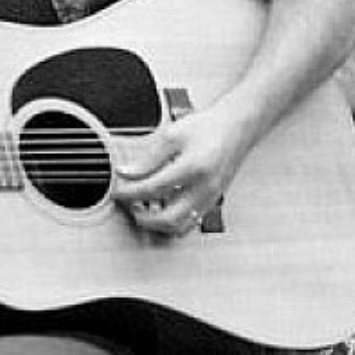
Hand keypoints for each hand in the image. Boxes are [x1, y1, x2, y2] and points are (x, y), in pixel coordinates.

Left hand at [110, 106, 248, 237]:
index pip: (152, 189)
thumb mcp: (172, 135)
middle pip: (168, 218)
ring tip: (143, 210)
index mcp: (193, 167)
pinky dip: (172, 222)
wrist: (237, 127)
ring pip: (180, 226)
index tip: (117, 191)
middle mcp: (204, 187)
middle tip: (129, 206)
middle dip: (143, 217)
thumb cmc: (209, 127)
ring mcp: (210, 198)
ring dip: (157, 224)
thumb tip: (127, 172)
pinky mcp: (212, 202)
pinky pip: (190, 222)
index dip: (130, 192)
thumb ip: (148, 157)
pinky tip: (161, 210)